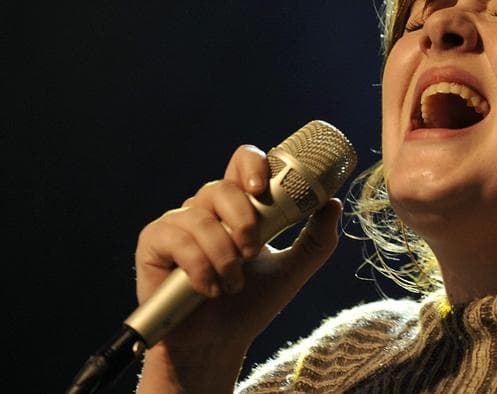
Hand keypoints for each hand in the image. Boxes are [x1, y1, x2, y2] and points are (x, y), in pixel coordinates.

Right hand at [135, 145, 341, 391]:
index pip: (243, 163)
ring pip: (200, 216)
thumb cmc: (251, 302)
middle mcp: (207, 208)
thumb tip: (334, 203)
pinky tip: (209, 288)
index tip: (263, 187)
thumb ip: (317, 239)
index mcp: (239, 206)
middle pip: (221, 187)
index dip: (252, 164)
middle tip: (253, 252)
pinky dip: (198, 266)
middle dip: (243, 220)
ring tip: (232, 283)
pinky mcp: (154, 242)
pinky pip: (176, 238)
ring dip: (223, 254)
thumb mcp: (292, 269)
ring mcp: (179, 223)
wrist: (218, 342)